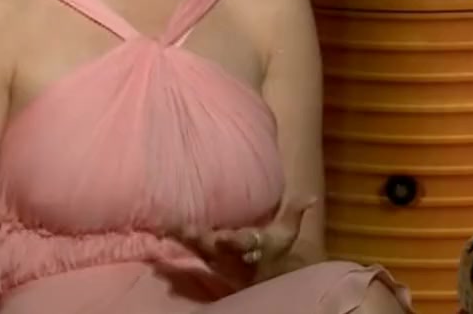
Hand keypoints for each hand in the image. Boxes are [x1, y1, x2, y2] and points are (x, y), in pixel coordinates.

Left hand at [176, 196, 316, 266]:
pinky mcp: (205, 256)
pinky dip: (176, 239)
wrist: (262, 275)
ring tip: (168, 228)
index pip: (242, 244)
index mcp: (251, 246)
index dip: (233, 241)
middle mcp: (231, 254)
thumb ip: (295, 212)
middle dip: (202, 240)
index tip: (223, 237)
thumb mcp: (287, 233)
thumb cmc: (275, 250)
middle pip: (215, 248)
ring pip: (197, 248)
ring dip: (184, 239)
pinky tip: (161, 231)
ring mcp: (216, 257)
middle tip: (187, 231)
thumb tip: (311, 196)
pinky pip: (188, 248)